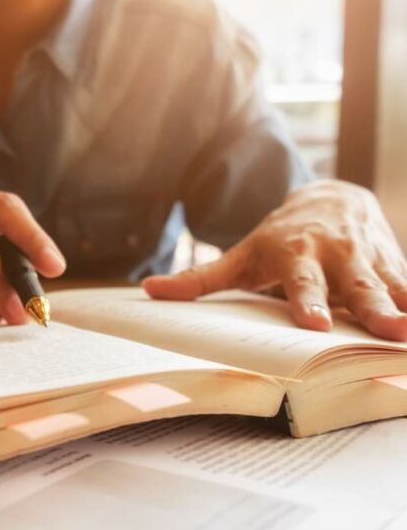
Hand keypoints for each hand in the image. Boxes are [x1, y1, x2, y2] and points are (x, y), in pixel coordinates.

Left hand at [143, 180, 406, 340]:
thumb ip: (200, 278)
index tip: (310, 324)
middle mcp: (338, 254)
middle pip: (356, 285)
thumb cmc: (278, 238)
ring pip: (394, 286)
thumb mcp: (240, 255)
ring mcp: (371, 260)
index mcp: (297, 253)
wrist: (331, 199)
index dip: (306, 301)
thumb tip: (148, 291)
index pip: (300, 281)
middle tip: (389, 330)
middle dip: (372, 306)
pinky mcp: (396, 266)